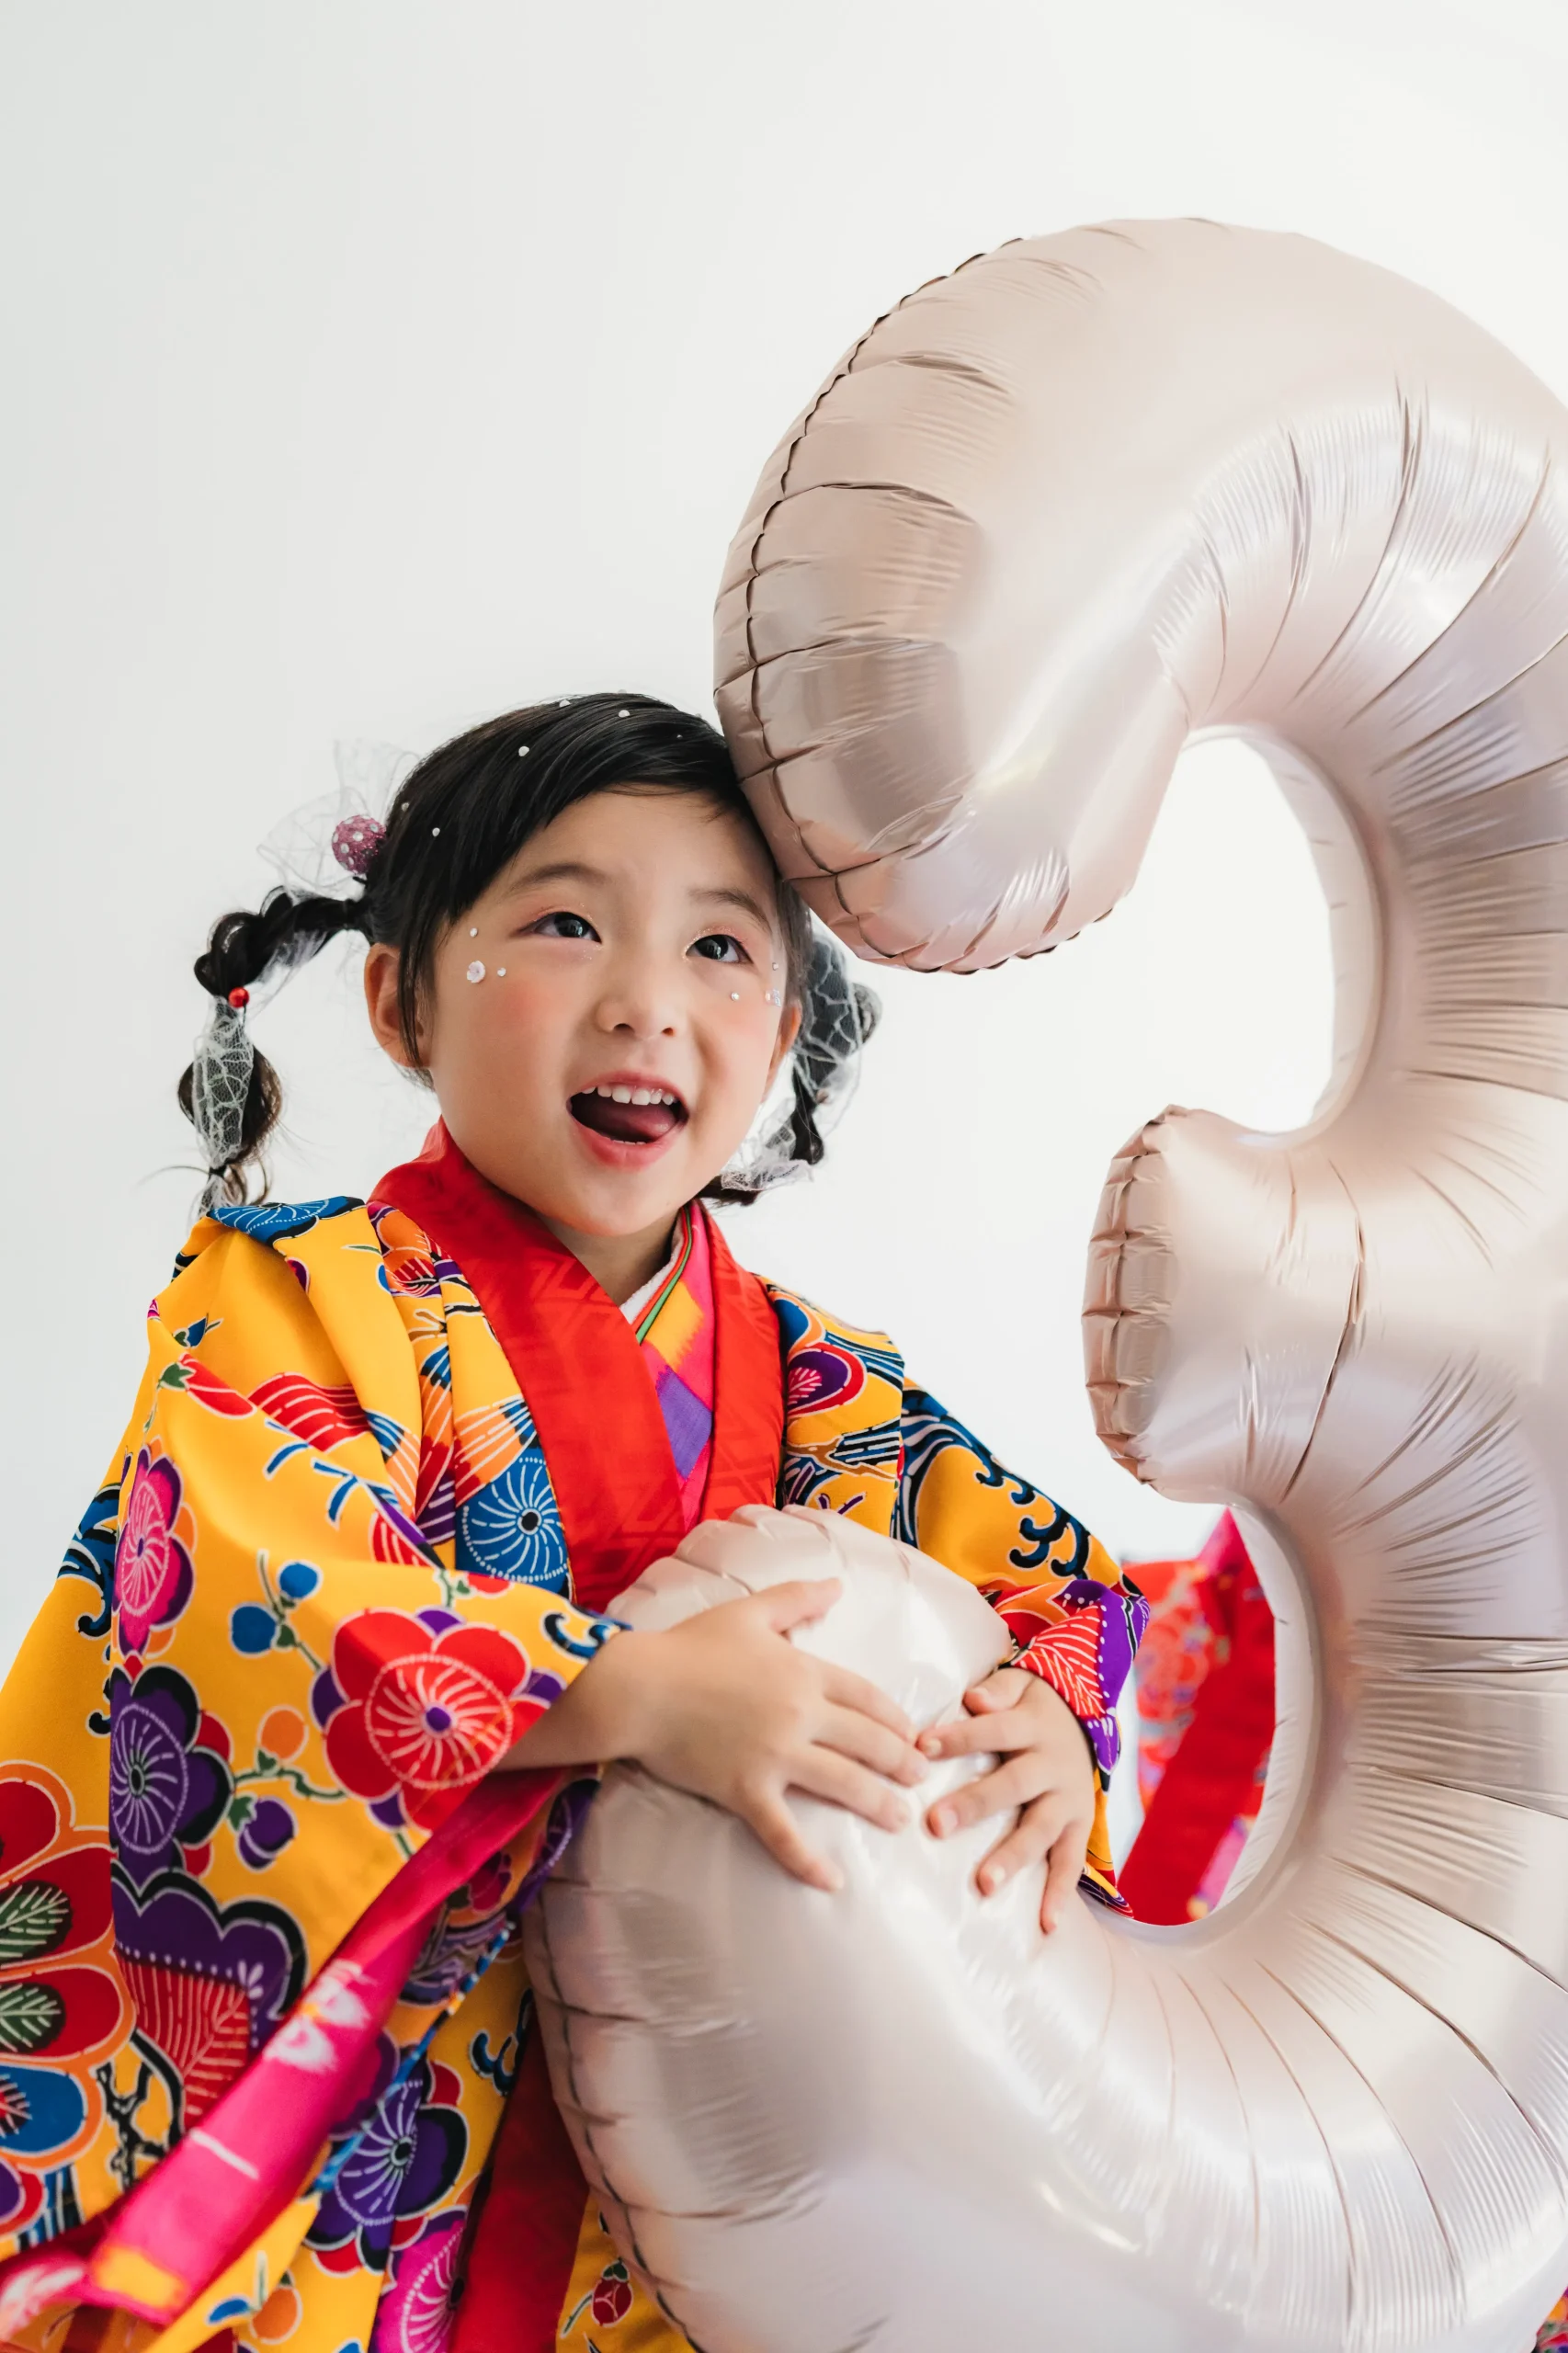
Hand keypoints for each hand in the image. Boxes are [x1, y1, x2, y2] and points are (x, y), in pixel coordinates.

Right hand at [504, 1580, 925, 1891]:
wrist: (637, 1687)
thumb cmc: (688, 1646)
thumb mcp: (748, 1611)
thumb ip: (796, 1598)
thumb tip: (837, 1585)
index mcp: (803, 1670)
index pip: (866, 1696)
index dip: (894, 1716)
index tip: (913, 1733)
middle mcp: (799, 1714)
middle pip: (866, 1740)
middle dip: (900, 1761)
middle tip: (922, 1777)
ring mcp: (774, 1755)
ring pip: (842, 1784)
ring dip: (878, 1803)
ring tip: (900, 1818)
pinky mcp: (745, 1790)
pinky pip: (783, 1832)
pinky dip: (808, 1860)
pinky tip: (834, 1881)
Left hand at [918, 1667, 1095, 1932]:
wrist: (1088, 1720)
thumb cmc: (1033, 1707)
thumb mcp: (1023, 1684)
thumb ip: (998, 1691)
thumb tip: (974, 1700)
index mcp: (1032, 1727)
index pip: (992, 1730)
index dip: (958, 1738)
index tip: (920, 1748)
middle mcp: (1053, 1764)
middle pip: (1013, 1785)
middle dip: (975, 1804)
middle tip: (936, 1825)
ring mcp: (1069, 1800)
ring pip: (1041, 1829)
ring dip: (1013, 1857)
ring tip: (985, 1885)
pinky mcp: (1080, 1827)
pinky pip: (1072, 1862)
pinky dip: (1060, 1893)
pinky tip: (1045, 1924)